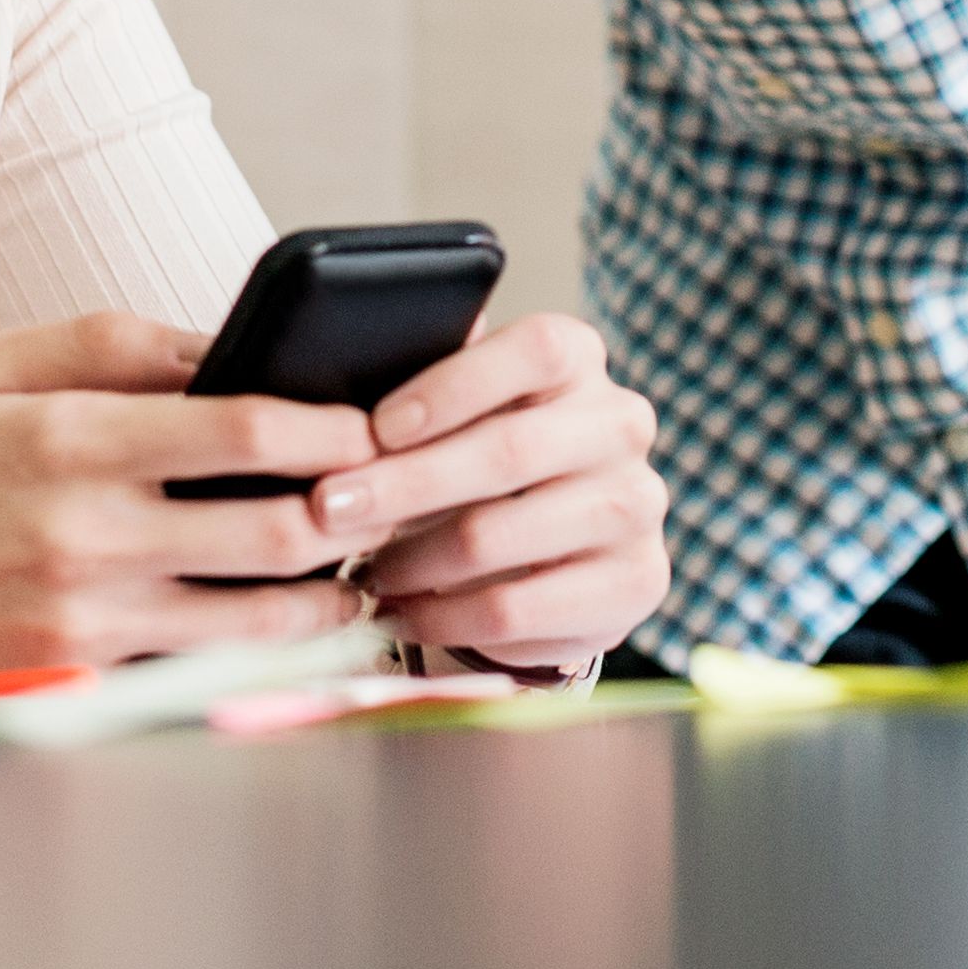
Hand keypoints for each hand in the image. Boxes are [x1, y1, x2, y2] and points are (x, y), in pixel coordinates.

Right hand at [0, 311, 392, 680]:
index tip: (373, 421)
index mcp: (70, 439)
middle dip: (354, 512)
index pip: (246, 429)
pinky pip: (204, 659)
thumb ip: (109, 341)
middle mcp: (90, 534)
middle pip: (280, 530)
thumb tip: (223, 344)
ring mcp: (89, 616)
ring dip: (327, 591)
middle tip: (390, 494)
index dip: (331, 427)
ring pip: (260, 616)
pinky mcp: (82, 673)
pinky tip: (285, 614)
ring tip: (354, 562)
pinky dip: (258, 640)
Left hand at [333, 311, 668, 677]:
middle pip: (509, 449)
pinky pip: (515, 610)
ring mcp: (638, 505)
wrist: (558, 553)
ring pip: (501, 535)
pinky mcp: (634, 582)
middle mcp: (622, 425)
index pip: (534, 351)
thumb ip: (420, 391)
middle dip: (404, 484)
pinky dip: (441, 617)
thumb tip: (340, 378)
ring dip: (413, 559)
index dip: (452, 387)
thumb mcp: (460, 415)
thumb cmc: (484, 464)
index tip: (376, 428)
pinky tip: (399, 615)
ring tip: (361, 571)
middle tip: (330, 508)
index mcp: (581, 361)